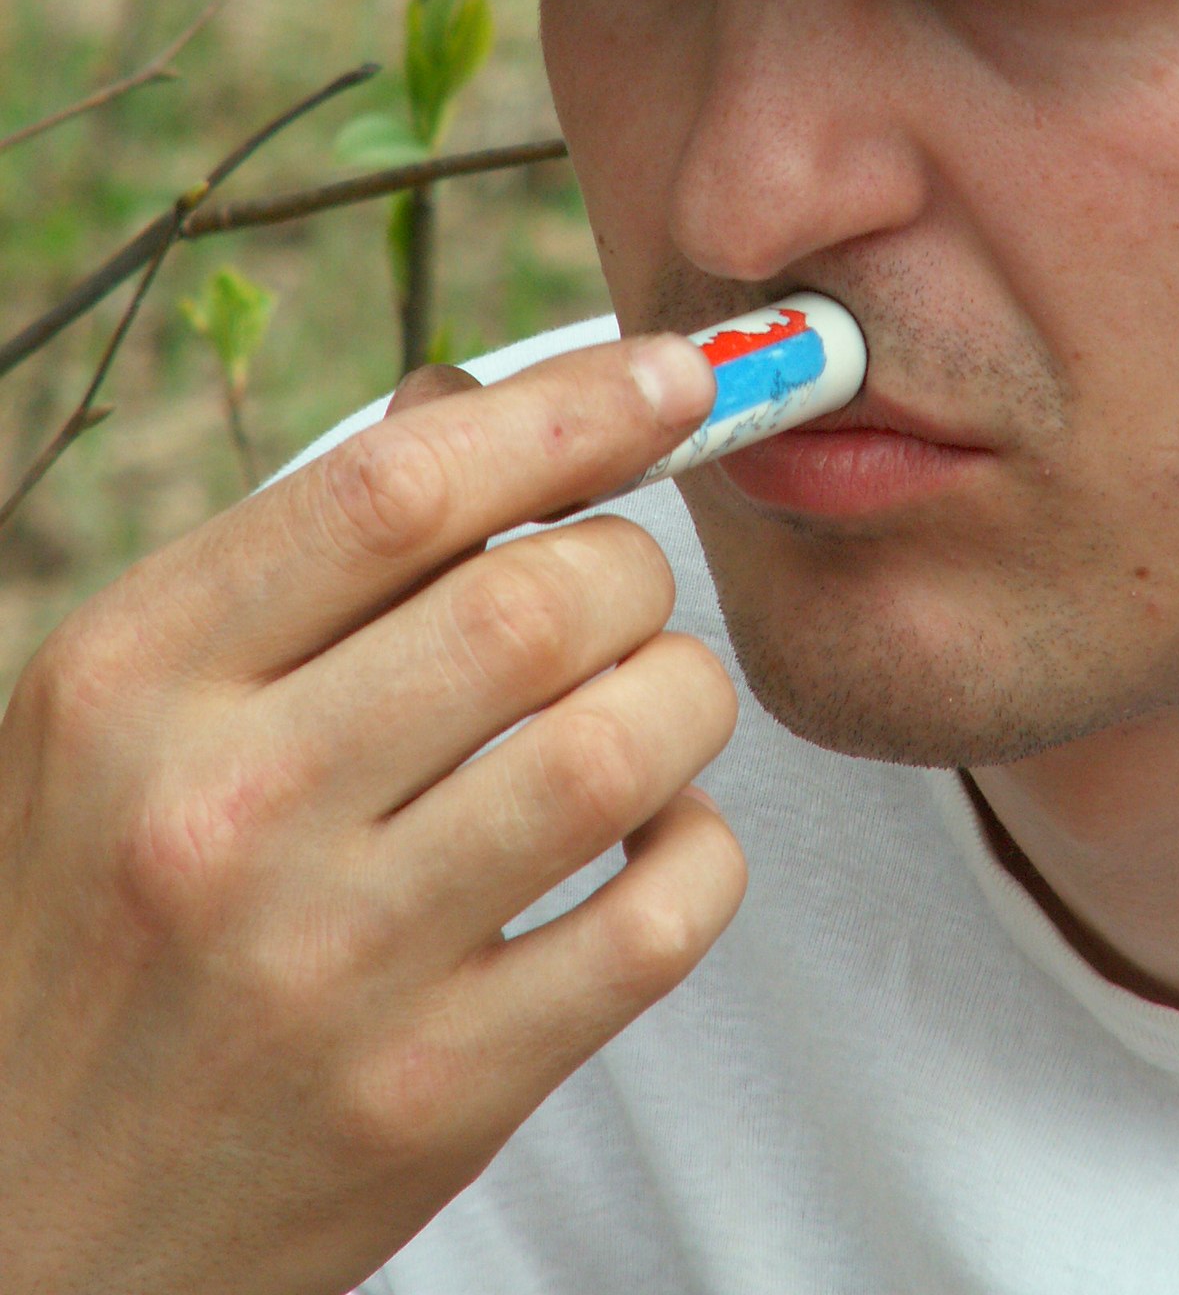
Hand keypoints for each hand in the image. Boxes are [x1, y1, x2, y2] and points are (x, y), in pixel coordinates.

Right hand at [0, 335, 743, 1294]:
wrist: (26, 1219)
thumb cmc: (86, 918)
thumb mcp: (121, 707)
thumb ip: (296, 551)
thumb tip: (471, 399)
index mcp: (133, 677)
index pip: (396, 487)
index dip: (566, 410)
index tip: (668, 377)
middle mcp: (222, 813)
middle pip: (530, 606)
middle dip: (631, 563)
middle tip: (624, 581)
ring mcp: (330, 968)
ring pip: (614, 750)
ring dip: (680, 694)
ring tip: (649, 698)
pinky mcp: (433, 1096)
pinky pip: (658, 921)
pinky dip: (701, 846)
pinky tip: (655, 832)